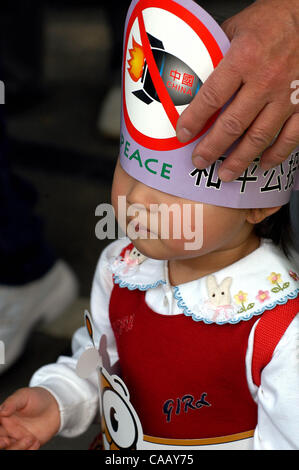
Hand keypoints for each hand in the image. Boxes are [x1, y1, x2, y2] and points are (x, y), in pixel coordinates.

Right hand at [0, 387, 59, 449]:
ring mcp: (17, 439)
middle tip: (8, 441)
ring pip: (10, 449)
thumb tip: (1, 411)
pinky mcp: (28, 445)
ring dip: (16, 448)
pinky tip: (36, 442)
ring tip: (30, 438)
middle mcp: (7, 430)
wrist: (54, 406)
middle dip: (0, 444)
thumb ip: (12, 402)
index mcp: (2, 418)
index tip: (3, 437)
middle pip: (0, 441)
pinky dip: (28, 451)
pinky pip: (25, 452)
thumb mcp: (23, 396)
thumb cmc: (36, 398)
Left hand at [176, 0, 298, 180]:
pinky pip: (290, 137)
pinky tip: (263, 164)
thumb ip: (217, 52)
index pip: (211, 97)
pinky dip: (276, 154)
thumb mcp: (238, 27)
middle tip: (199, 161)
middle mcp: (265, 81)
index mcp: (244, 59)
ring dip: (240, 159)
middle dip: (212, 148)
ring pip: (259, 137)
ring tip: (225, 174)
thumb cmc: (274, 20)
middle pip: (232, 124)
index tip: (183, 134)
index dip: (194, 120)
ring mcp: (286, 96)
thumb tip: (193, 73)